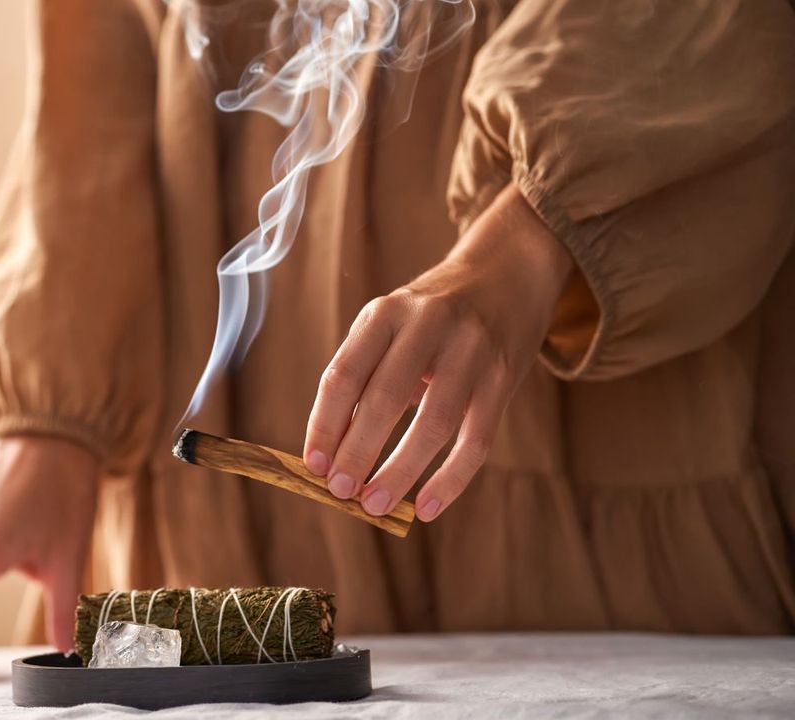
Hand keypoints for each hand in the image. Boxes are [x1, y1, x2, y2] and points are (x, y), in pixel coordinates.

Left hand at [303, 185, 573, 521]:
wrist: (508, 272)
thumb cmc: (432, 314)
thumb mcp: (391, 324)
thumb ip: (365, 376)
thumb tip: (336, 449)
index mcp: (385, 313)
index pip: (343, 374)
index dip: (324, 423)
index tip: (312, 465)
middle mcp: (427, 325)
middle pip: (384, 399)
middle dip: (357, 453)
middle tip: (340, 492)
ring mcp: (471, 351)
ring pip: (433, 424)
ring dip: (400, 471)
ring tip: (376, 505)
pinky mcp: (503, 378)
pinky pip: (477, 439)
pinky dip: (451, 479)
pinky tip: (428, 507)